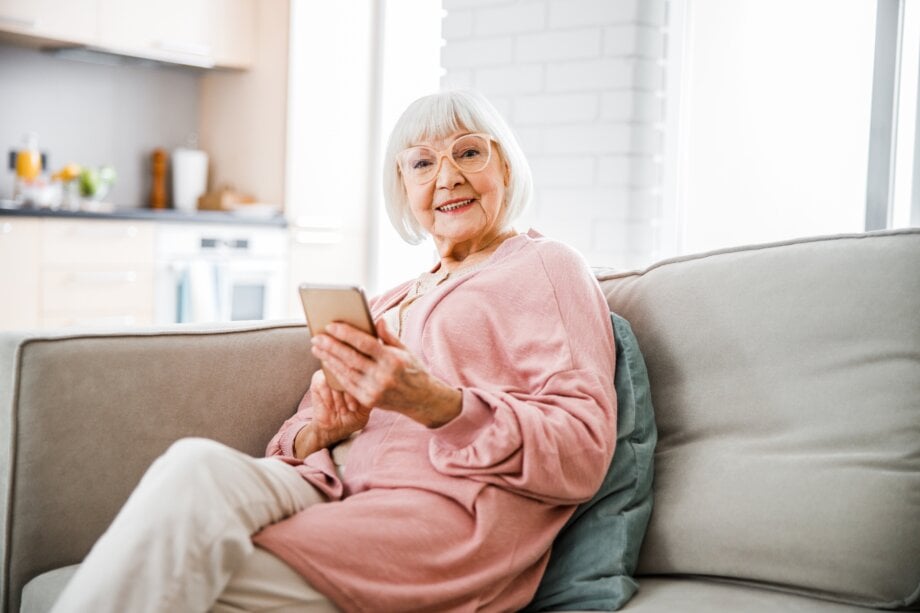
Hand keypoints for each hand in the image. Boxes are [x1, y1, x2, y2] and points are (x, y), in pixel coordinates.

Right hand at [293, 369, 370, 458]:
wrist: (334, 427)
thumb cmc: (353, 416)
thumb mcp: (365, 408)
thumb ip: (370, 395)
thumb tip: (376, 386)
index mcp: (360, 374)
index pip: (363, 374)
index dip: (363, 389)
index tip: (362, 406)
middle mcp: (346, 371)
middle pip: (350, 375)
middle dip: (351, 395)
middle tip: (353, 408)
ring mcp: (332, 373)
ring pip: (336, 379)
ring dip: (339, 397)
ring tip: (343, 410)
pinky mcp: (318, 379)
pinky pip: (323, 383)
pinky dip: (328, 397)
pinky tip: (331, 407)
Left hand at [310, 319, 461, 427]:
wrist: (422, 400)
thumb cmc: (413, 370)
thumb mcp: (406, 350)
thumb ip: (389, 336)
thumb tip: (376, 319)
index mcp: (393, 360)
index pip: (365, 344)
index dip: (346, 334)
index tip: (330, 326)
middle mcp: (383, 376)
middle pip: (351, 358)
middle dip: (331, 346)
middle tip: (316, 337)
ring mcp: (375, 390)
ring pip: (346, 372)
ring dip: (329, 359)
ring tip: (317, 348)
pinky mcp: (369, 401)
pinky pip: (348, 384)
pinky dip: (336, 373)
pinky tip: (327, 363)